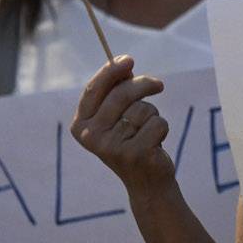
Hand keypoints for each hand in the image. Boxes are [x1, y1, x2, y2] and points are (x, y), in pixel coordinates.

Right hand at [70, 56, 172, 193]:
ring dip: (153, 115)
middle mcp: (90, 136)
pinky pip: (157, 123)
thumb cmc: (132, 140)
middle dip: (144, 84)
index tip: (129, 60)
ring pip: (143, 109)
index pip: (93, 89)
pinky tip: (155, 144)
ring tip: (147, 131)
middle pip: (121, 94)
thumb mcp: (119, 115)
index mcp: (80, 125)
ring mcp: (111, 147)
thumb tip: (125, 65)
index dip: (111, 71)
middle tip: (159, 84)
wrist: (147, 183)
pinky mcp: (134, 154)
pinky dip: (162, 129)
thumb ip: (117, 90)